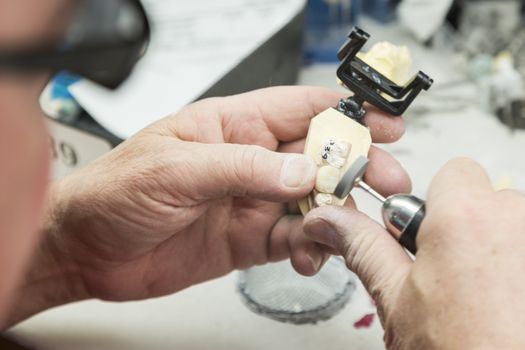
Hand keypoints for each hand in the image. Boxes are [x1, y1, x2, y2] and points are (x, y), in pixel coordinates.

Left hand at [6, 86, 409, 326]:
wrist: (90, 250)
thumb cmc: (114, 192)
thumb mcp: (176, 168)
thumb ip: (242, 169)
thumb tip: (300, 171)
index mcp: (231, 126)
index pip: (300, 109)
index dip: (346, 113)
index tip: (383, 123)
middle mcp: (248, 161)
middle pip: (318, 155)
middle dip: (356, 165)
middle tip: (385, 179)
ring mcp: (252, 201)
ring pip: (313, 200)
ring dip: (340, 211)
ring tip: (354, 225)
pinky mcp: (249, 239)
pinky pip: (295, 239)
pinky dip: (313, 246)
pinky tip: (314, 252)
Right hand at [303, 158, 524, 348]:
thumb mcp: (395, 300)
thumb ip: (363, 246)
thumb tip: (329, 219)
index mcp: (465, 219)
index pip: (455, 171)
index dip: (437, 204)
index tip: (430, 236)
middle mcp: (518, 221)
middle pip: (489, 199)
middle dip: (469, 228)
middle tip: (456, 275)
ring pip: (516, 226)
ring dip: (502, 249)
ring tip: (488, 296)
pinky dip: (518, 266)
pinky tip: (509, 302)